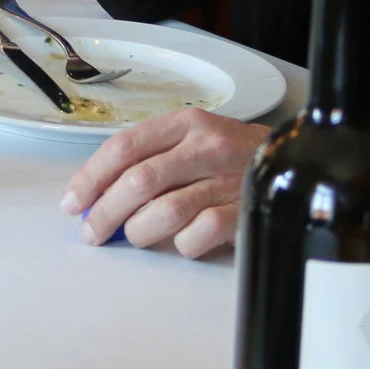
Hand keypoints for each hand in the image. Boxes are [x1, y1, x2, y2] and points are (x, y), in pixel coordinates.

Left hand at [58, 107, 268, 258]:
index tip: (73, 202)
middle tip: (92, 233)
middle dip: (105, 212)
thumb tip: (97, 197)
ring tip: (136, 236)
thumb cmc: (231, 158)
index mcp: (186, 123)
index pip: (124, 147)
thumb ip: (150, 160)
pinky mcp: (246, 212)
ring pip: (164, 211)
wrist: (296, 164)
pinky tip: (184, 242)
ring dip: (139, 231)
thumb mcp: (192, 142)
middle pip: (138, 181)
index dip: (92, 177)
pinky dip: (182, 245)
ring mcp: (228, 179)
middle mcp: (206, 146)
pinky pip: (198, 235)